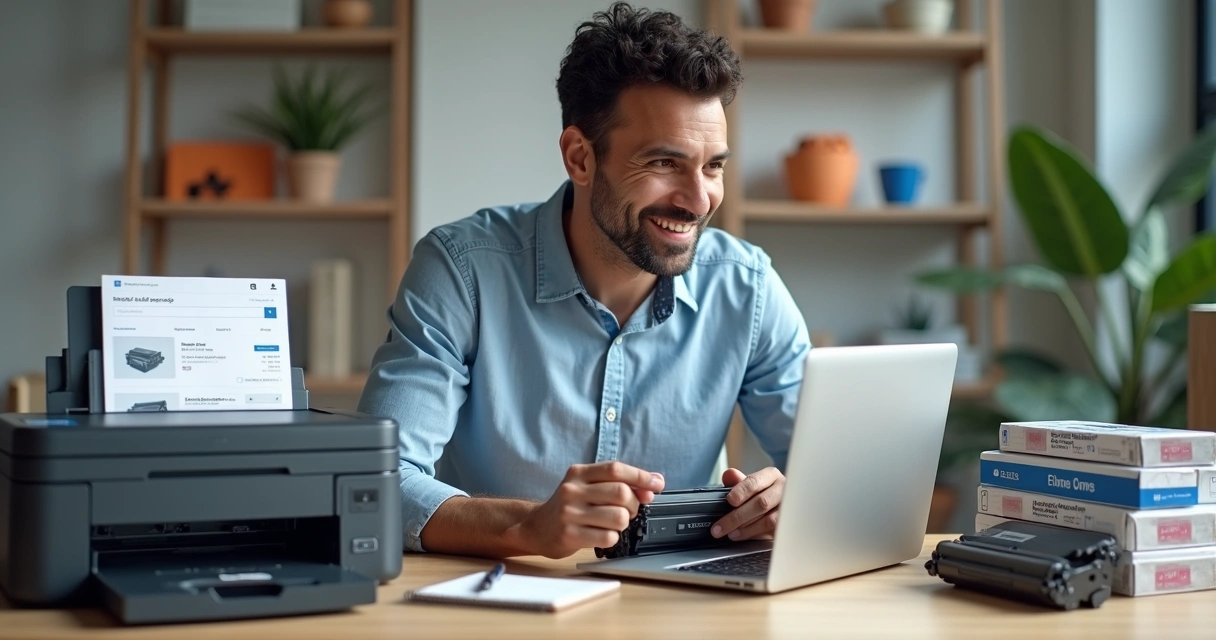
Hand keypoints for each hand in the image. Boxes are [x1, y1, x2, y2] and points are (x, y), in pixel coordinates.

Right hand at [514, 461, 664, 558]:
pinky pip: (608, 537)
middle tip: (629, 510)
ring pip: (618, 517)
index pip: (615, 469)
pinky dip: (612, 537)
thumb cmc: (569, 506)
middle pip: (620, 493)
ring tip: (613, 523)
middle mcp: (572, 490)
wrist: (536, 527)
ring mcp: (569, 513)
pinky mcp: (570, 535)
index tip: (657, 484)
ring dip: (624, 523)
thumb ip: (617, 483)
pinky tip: (601, 534)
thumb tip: (652, 486)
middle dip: (633, 504)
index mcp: (578, 473)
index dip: (641, 476)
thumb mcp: (588, 487)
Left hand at [711, 467, 784, 541]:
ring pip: (769, 520)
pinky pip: (773, 533)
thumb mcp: (750, 484)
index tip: (730, 500)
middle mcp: (783, 490)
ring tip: (731, 534)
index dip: (742, 491)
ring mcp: (789, 509)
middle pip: (762, 503)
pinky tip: (744, 537)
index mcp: (771, 476)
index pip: (755, 481)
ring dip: (747, 529)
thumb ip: (738, 481)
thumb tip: (729, 475)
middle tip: (721, 526)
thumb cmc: (763, 492)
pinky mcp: (789, 525)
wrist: (781, 504)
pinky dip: (757, 536)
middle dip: (738, 516)